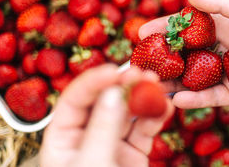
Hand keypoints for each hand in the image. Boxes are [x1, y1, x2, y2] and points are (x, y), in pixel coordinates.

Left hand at [40, 64, 172, 166]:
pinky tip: (167, 106)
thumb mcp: (93, 164)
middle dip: (123, 85)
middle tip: (143, 72)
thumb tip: (114, 93)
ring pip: (127, 113)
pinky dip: (156, 116)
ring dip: (143, 97)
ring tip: (159, 85)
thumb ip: (103, 129)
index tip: (115, 71)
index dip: (94, 81)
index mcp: (62, 138)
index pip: (75, 100)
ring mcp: (111, 143)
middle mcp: (85, 136)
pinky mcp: (132, 152)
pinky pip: (144, 129)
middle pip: (104, 101)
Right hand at [139, 0, 228, 108]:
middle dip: (162, 58)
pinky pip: (210, 96)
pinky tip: (177, 99)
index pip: (186, 27)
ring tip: (152, 85)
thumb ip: (220, 2)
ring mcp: (226, 71)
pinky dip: (194, 98)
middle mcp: (220, 48)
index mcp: (223, 26)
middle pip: (185, 54)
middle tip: (139, 64)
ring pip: (194, 77)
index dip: (163, 28)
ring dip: (173, 81)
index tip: (141, 32)